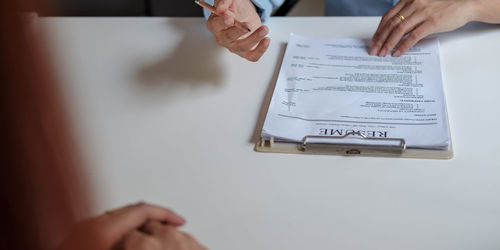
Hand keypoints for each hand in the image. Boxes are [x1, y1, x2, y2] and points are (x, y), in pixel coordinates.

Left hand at [58, 202, 203, 249]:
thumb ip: (137, 241)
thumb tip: (155, 236)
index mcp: (102, 228)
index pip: (143, 209)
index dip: (166, 213)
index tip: (179, 221)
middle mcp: (90, 223)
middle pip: (130, 210)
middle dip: (153, 217)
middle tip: (169, 226)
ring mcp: (79, 228)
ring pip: (118, 218)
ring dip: (137, 224)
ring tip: (151, 235)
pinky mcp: (73, 236)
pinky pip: (104, 226)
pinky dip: (122, 231)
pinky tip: (126, 243)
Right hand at [206, 0, 269, 61]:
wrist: (243, 15)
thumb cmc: (234, 9)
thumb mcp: (230, 0)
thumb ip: (224, 2)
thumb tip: (221, 8)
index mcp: (215, 24)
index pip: (217, 25)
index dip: (223, 23)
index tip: (229, 19)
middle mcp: (222, 37)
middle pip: (229, 37)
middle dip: (240, 31)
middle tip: (248, 26)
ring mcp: (233, 46)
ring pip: (242, 47)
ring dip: (254, 38)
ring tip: (264, 29)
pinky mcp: (245, 52)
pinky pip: (252, 56)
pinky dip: (260, 50)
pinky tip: (266, 40)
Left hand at [370, 0, 478, 56]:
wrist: (466, 3)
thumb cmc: (445, 5)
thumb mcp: (422, 6)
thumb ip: (409, 15)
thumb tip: (396, 31)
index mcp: (409, 0)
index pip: (388, 17)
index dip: (378, 30)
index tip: (374, 41)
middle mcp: (414, 4)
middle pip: (391, 24)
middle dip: (380, 39)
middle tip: (374, 50)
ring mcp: (422, 13)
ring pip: (399, 31)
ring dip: (388, 44)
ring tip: (383, 54)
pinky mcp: (432, 22)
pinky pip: (413, 36)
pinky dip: (403, 46)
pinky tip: (397, 53)